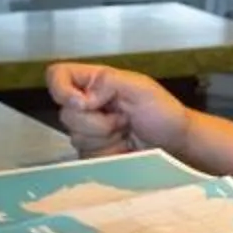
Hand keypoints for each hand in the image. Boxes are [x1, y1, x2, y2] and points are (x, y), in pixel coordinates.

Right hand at [44, 64, 192, 159]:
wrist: (175, 144)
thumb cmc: (163, 112)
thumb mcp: (139, 87)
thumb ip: (108, 83)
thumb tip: (81, 98)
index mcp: (94, 82)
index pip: (57, 76)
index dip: (60, 90)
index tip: (82, 103)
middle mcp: (86, 105)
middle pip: (65, 115)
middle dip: (97, 122)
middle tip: (123, 119)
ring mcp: (88, 131)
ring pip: (76, 138)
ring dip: (105, 139)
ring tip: (126, 133)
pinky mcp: (93, 154)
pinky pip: (86, 156)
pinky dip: (108, 154)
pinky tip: (123, 148)